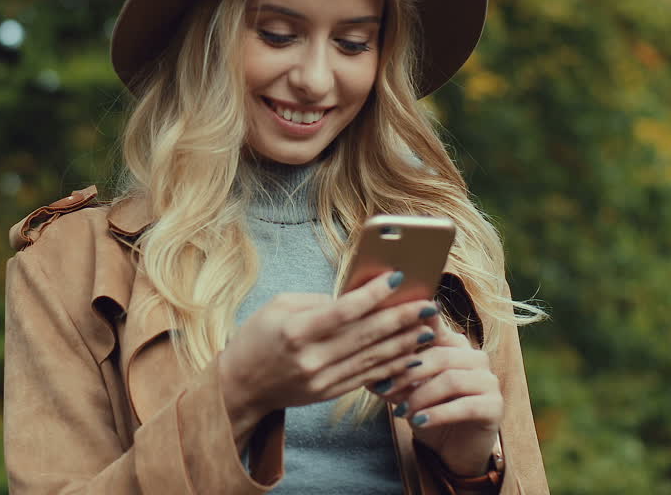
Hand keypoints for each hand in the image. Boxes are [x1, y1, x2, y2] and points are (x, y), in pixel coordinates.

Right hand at [217, 271, 434, 432]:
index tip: (396, 278)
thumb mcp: (277, 306)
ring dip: (404, 343)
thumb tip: (356, 298)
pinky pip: (368, 377)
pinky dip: (392, 365)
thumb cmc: (257, 337)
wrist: (241, 385)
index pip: (343, 311)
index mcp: (296, 331)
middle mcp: (312, 358)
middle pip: (366, 335)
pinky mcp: (330, 393)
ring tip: (428, 328)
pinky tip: (411, 355)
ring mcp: (322, 379)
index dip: (373, 294)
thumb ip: (317, 300)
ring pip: (373, 358)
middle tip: (428, 305)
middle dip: (401, 318)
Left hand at [374, 307, 501, 476]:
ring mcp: (488, 380)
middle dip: (408, 373)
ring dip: (420, 396)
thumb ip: (392, 375)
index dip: (413, 326)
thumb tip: (366, 371)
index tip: (390, 326)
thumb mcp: (406, 391)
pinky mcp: (495, 406)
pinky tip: (418, 422)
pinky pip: (465, 406)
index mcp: (454, 344)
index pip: (435, 327)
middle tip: (384, 388)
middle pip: (439, 355)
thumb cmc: (428, 411)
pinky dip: (438, 414)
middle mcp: (474, 356)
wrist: (453, 448)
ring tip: (400, 412)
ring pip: (451, 380)